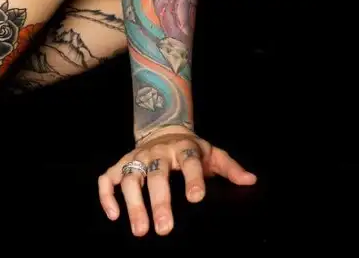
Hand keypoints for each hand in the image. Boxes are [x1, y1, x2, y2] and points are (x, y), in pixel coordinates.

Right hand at [98, 126, 256, 236]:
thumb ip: (230, 168)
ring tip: (140, 230)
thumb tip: (251, 181)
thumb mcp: (213, 153)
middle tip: (164, 228)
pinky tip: (113, 216)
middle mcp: (158, 152)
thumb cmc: (191, 150)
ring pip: (131, 177)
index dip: (193, 178)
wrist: (164, 129)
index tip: (196, 199)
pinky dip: (107, 195)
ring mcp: (137, 157)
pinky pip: (108, 178)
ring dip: (133, 203)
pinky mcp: (121, 163)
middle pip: (157, 174)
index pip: (189, 162)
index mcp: (183, 148)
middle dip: (159, 201)